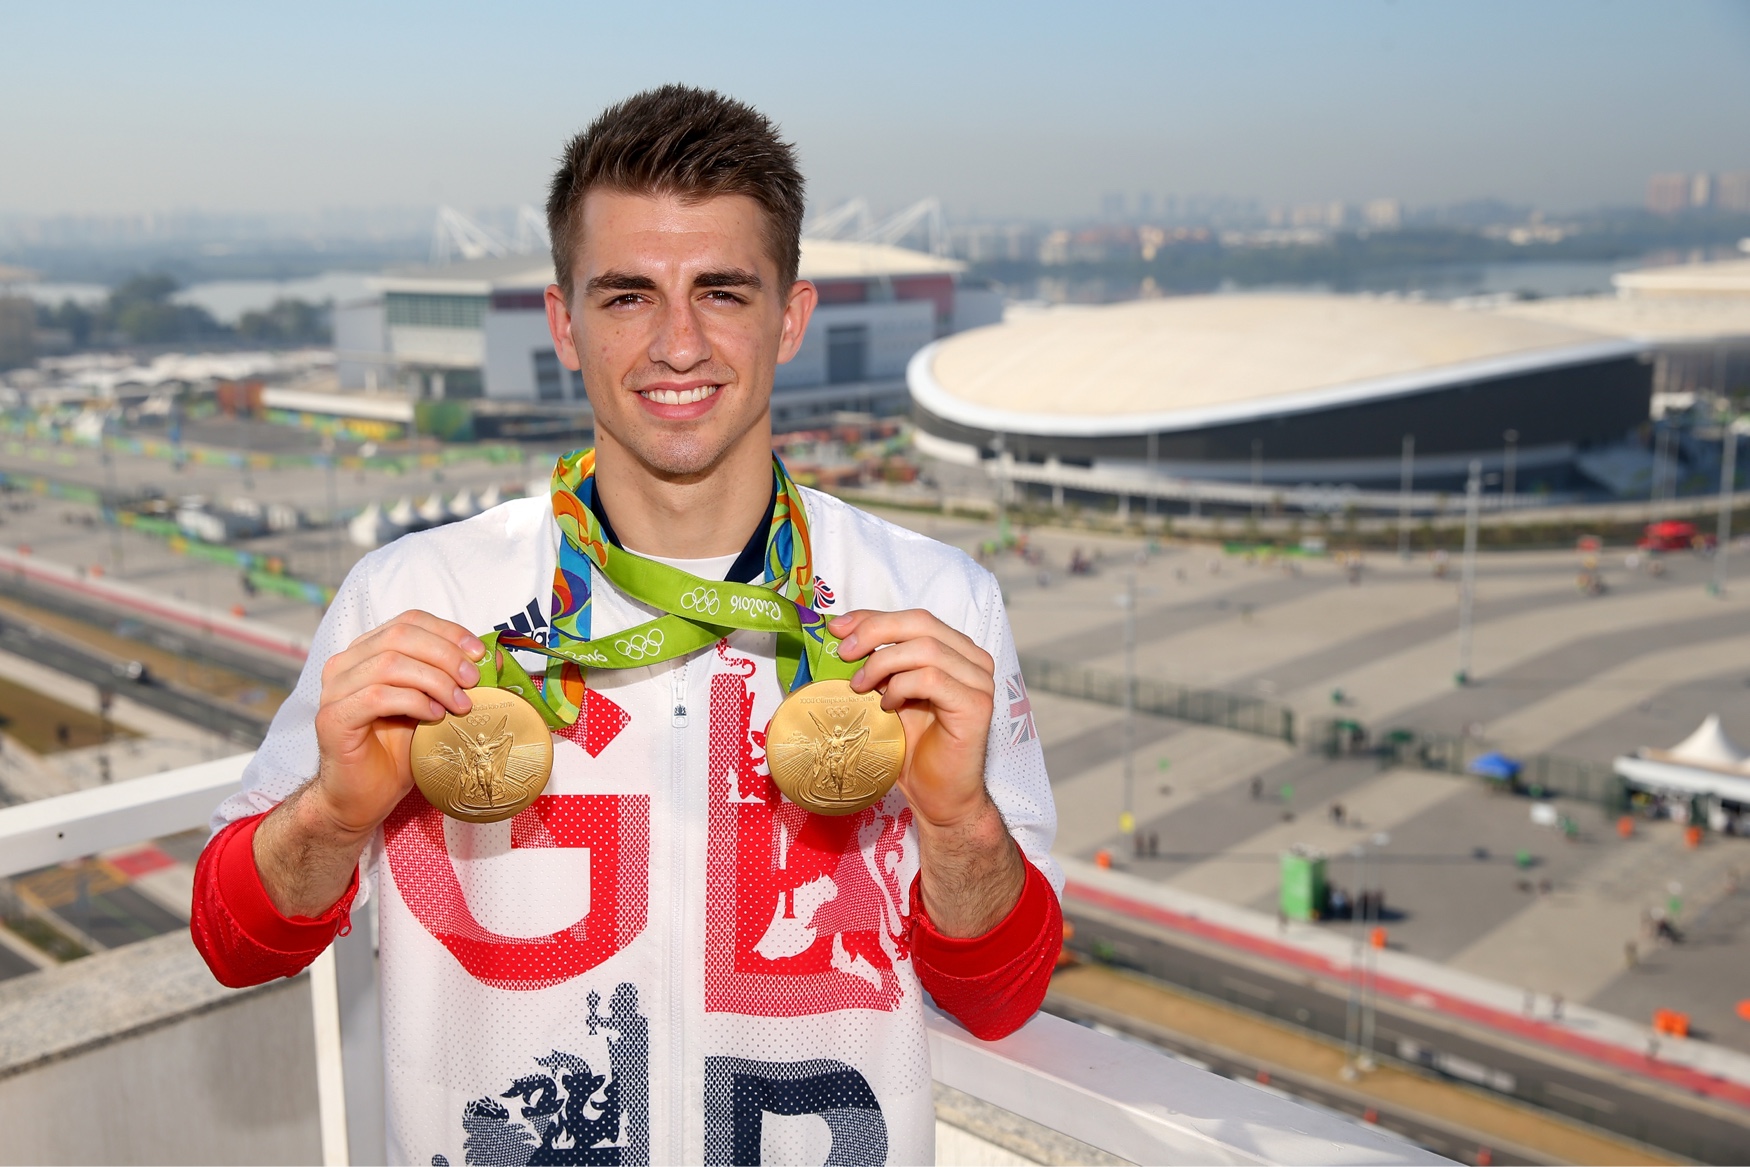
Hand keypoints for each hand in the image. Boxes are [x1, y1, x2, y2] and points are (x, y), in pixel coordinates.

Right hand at [308, 610, 484, 836]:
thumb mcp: (432, 705)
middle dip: (445, 655)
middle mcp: (346, 664)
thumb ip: (452, 679)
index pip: (409, 621)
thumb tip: (494, 658)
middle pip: (400, 636)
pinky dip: (414, 702)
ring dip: (435, 681)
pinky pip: (377, 697)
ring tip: (459, 704)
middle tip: (472, 680)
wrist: (364, 795)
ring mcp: (335, 690)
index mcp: (367, 651)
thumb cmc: (397, 750)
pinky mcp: (332, 718)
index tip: (479, 653)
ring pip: (390, 664)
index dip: (448, 631)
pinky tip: (434, 717)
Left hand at [829, 609, 995, 830]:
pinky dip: (901, 686)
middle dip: (874, 632)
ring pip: (925, 649)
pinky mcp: (976, 705)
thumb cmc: (914, 749)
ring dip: (882, 664)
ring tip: (861, 687)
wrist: (939, 795)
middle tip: (843, 653)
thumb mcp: (889, 695)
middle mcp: (973, 660)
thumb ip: (878, 665)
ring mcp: (979, 681)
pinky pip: (932, 679)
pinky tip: (887, 705)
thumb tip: (840, 637)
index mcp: (956, 651)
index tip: (838, 628)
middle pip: (921, 623)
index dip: (873, 618)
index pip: (914, 618)